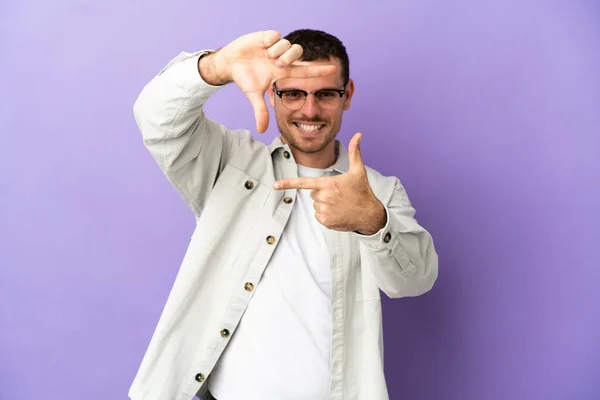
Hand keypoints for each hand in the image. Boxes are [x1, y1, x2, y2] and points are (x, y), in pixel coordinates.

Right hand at [200, 30, 336, 132]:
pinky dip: (268, 41)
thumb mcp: (253, 95)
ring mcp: (275, 47)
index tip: (333, 70)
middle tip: (276, 63)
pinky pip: (276, 35)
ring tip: (265, 55)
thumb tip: (262, 131)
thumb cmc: (245, 78)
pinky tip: (260, 46)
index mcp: (283, 72)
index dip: (319, 70)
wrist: (230, 63)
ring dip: (277, 51)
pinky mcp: (267, 36)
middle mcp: (282, 58)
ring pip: (287, 44)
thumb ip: (260, 111)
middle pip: (298, 52)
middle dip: (289, 58)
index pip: (305, 70)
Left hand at [273, 133, 386, 233]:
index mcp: (328, 184)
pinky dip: (326, 215)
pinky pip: (318, 216)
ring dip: (325, 205)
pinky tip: (338, 213)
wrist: (369, 215)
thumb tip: (358, 134)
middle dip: (322, 193)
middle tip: (338, 195)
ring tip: (340, 204)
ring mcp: (324, 211)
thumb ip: (355, 152)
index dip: (287, 184)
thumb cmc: (363, 192)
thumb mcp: (358, 171)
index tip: (274, 185)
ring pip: (316, 205)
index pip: (303, 183)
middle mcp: (324, 197)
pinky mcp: (325, 222)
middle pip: (313, 194)